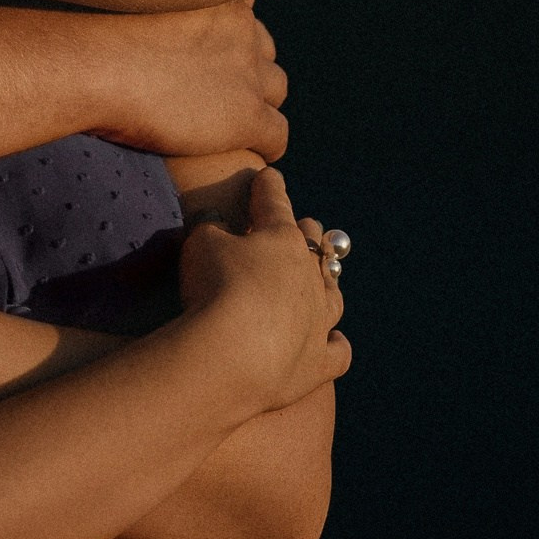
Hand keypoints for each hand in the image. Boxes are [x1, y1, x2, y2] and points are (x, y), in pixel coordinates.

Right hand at [88, 0, 288, 162]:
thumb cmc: (95, 38)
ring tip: (230, 123)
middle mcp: (242, 30)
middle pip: (264, 51)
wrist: (98, 68)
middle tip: (214, 92)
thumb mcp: (135, 4)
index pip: (245, 11)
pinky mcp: (247, 116)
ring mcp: (249, 73)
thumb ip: (160, 11)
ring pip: (276, 90)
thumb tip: (150, 20)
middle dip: (247, 69)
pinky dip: (268, 146)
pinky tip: (249, 154)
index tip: (207, 53)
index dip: (228, 36)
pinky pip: (278, 136)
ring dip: (257, 104)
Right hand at [177, 168, 350, 413]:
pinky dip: (336, 344)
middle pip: (313, 246)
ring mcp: (318, 321)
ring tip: (326, 277)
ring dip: (328, 283)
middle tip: (305, 225)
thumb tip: (215, 222)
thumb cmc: (215, 287)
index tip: (268, 175)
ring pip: (332, 295)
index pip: (274, 203)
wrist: (232, 354)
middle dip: (308, 232)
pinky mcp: (317, 363)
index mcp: (282, 238)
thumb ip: (210, 228)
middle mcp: (308, 276)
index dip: (268, 188)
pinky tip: (336, 340)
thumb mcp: (201, 243)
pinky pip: (338, 352)